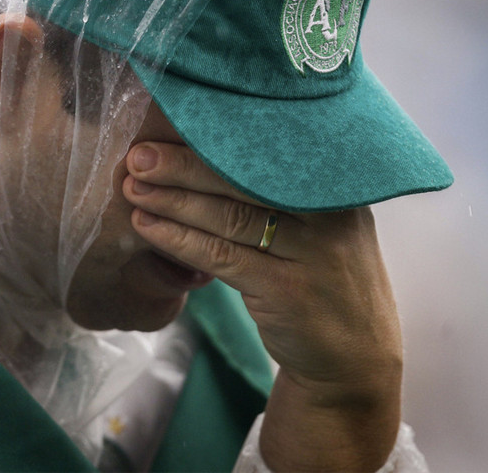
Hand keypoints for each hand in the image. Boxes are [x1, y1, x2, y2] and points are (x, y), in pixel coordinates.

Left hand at [122, 141, 402, 470]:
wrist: (354, 358)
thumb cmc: (322, 280)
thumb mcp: (321, 227)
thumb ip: (280, 193)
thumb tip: (205, 154)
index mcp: (336, 186)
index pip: (267, 152)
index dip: (214, 139)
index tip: (168, 129)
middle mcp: (329, 213)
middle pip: (244, 178)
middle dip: (184, 164)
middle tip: (138, 154)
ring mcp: (312, 252)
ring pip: (229, 217)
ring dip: (173, 200)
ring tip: (133, 188)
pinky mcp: (287, 290)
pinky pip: (221, 257)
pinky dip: (180, 239)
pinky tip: (149, 227)